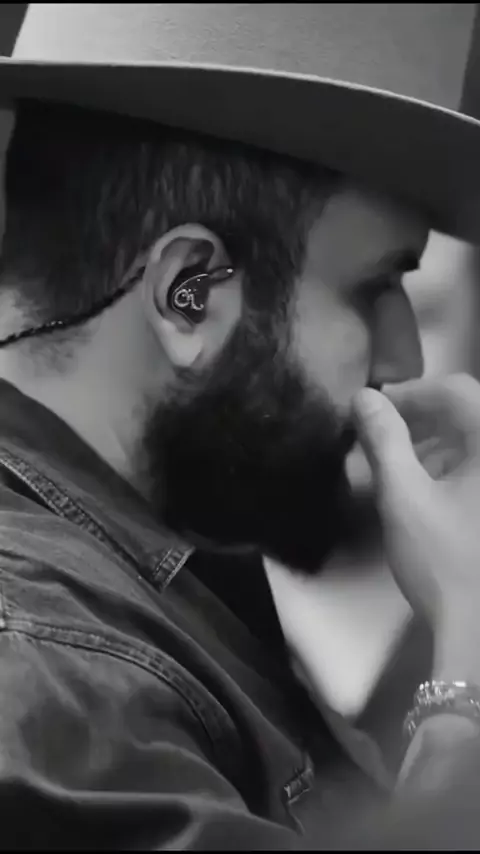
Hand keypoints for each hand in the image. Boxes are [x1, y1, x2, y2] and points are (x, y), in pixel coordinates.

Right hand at [353, 374, 479, 682]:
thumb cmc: (445, 562)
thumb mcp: (404, 498)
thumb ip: (384, 441)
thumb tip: (364, 397)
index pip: (455, 391)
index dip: (410, 393)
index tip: (371, 413)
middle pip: (470, 413)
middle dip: (423, 419)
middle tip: (381, 439)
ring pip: (477, 443)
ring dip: (439, 443)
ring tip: (401, 468)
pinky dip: (457, 469)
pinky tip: (432, 494)